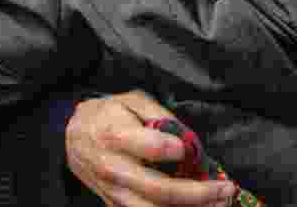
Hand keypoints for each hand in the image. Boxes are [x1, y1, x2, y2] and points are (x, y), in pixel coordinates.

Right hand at [66, 91, 236, 206]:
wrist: (70, 136)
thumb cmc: (107, 114)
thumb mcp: (131, 99)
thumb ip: (160, 115)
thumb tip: (187, 138)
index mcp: (117, 136)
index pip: (153, 148)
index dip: (176, 150)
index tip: (189, 148)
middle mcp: (115, 169)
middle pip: (160, 190)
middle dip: (199, 193)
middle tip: (226, 189)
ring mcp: (115, 192)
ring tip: (218, 203)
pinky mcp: (115, 205)